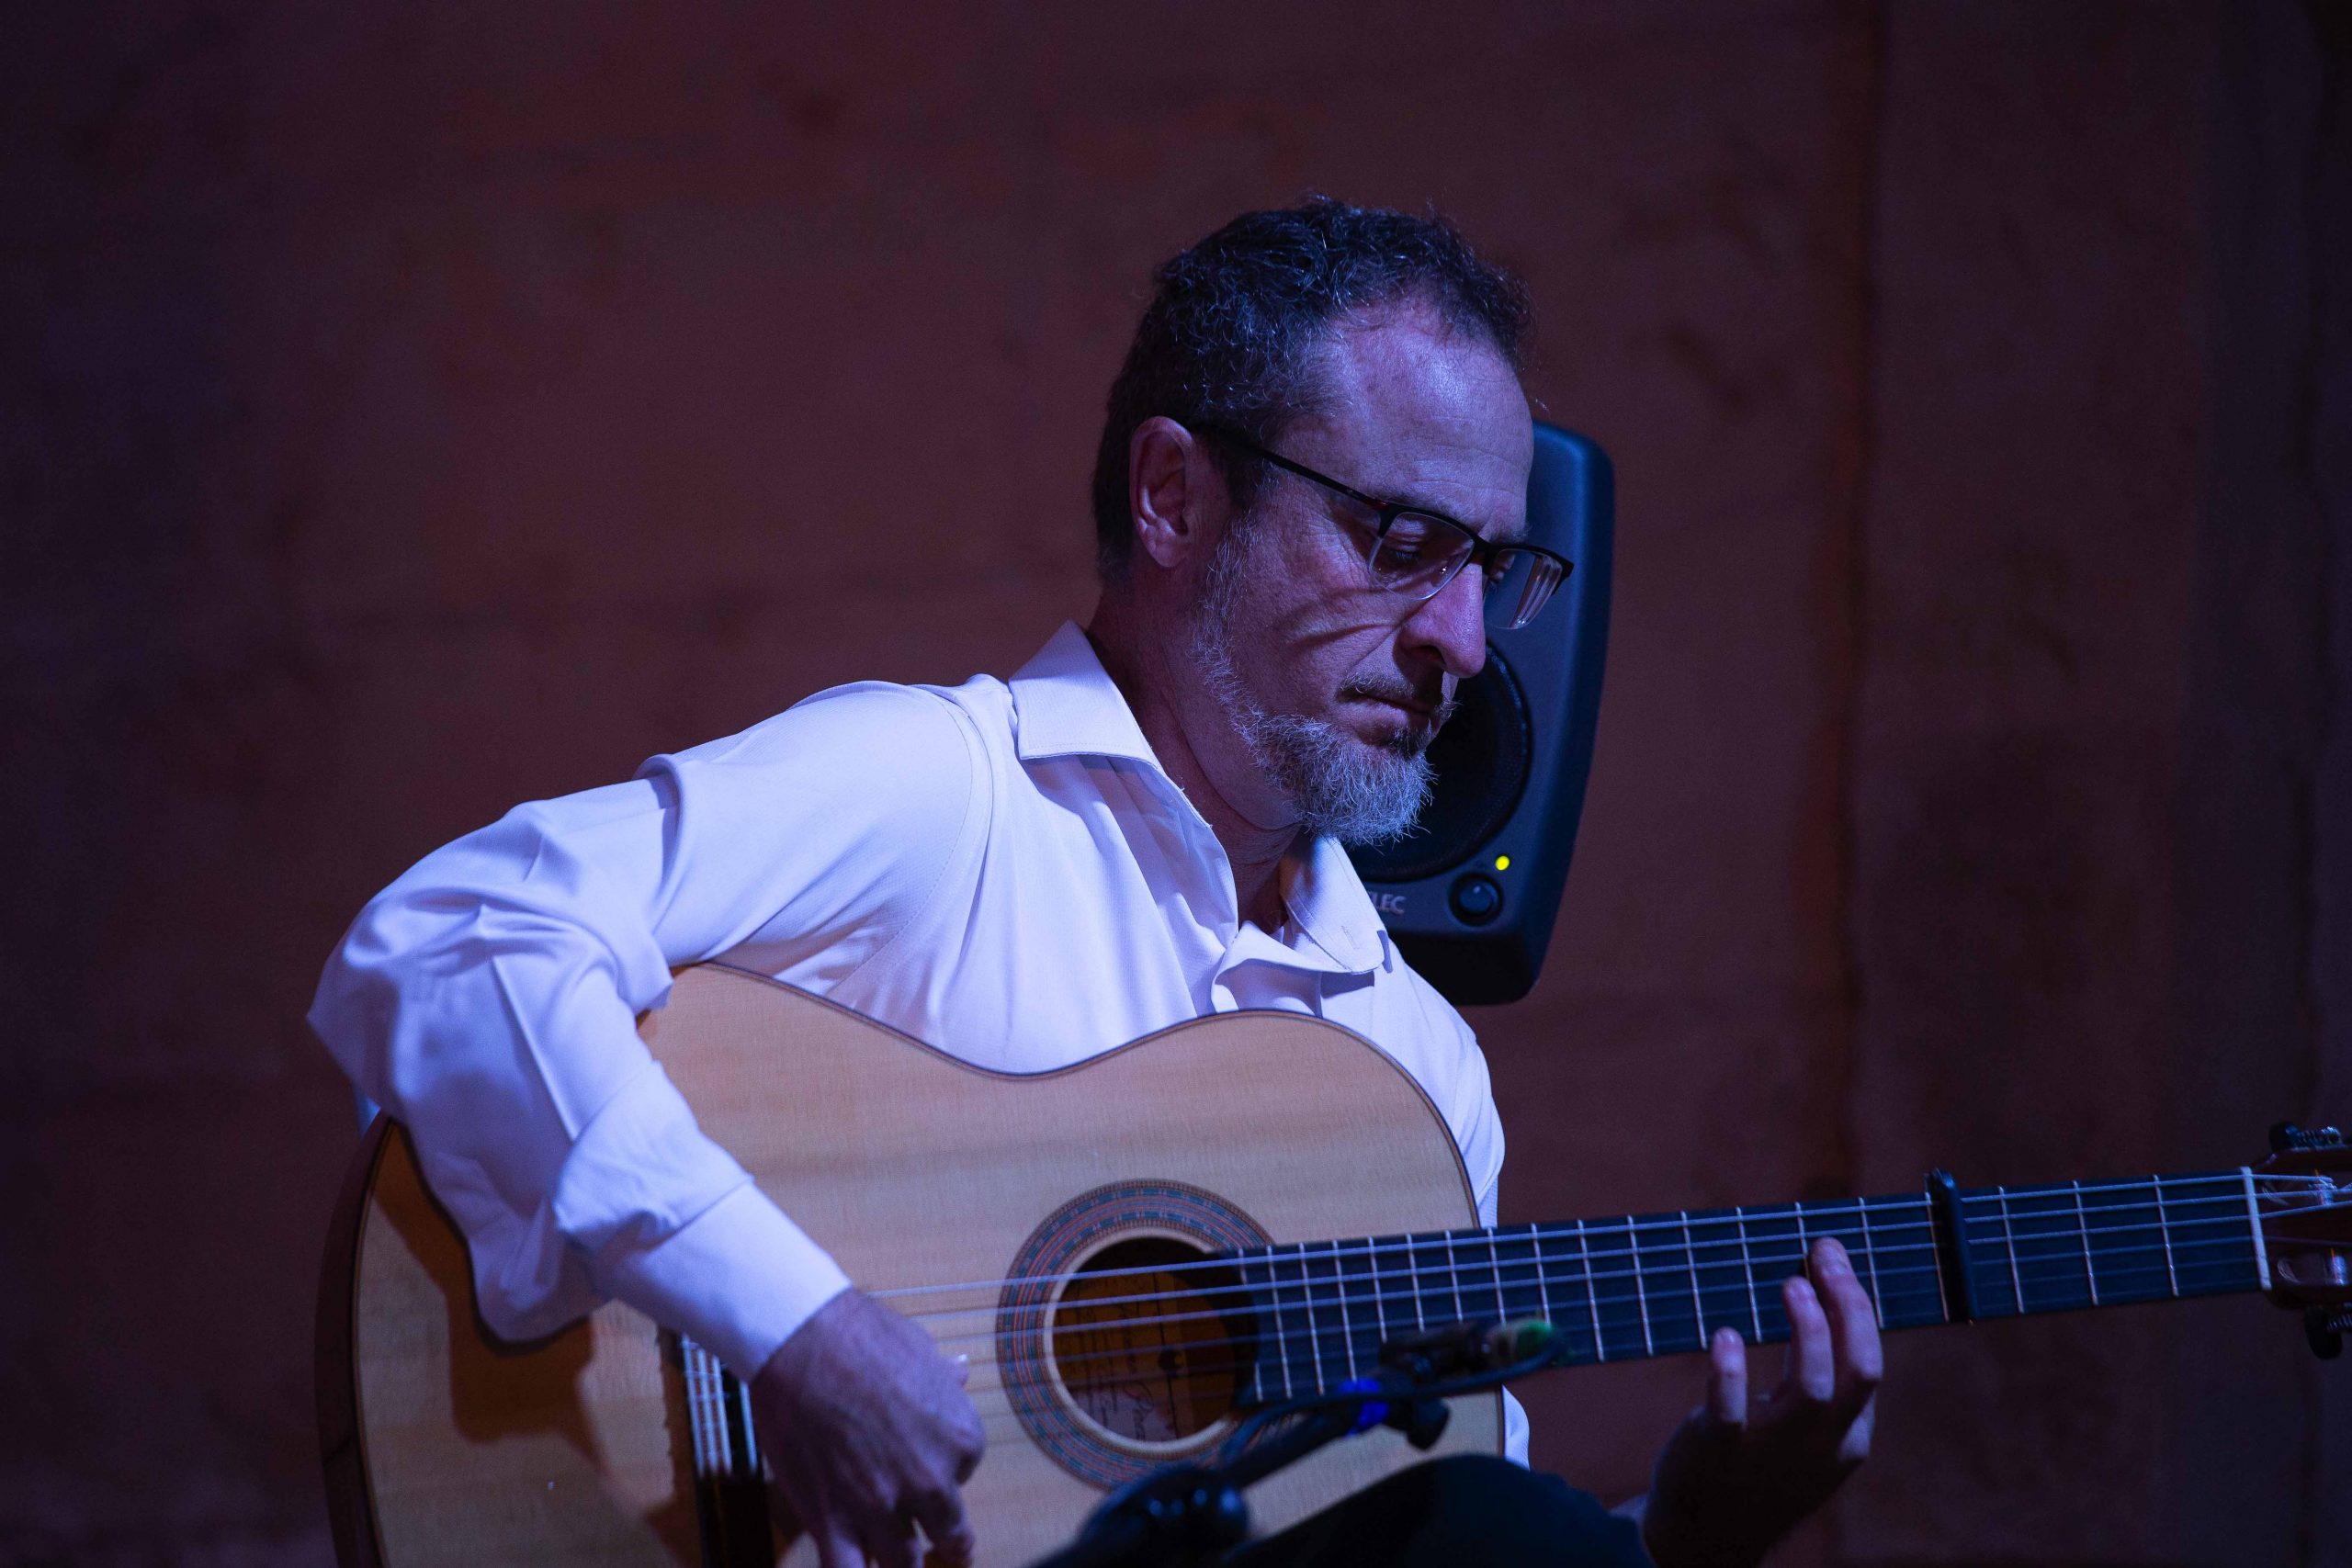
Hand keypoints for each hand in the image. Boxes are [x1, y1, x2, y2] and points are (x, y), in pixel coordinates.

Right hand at [750, 1287, 986, 1567]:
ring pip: (903, 1564)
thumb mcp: (921, 1352)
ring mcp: (881, 1507)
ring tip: (900, 1564)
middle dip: (947, 1540)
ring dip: (903, 1565)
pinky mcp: (833, 1521)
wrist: (804, 1342)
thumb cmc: (863, 1337)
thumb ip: (942, 1380)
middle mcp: (931, 1481)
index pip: (964, 1473)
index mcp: (961, 1439)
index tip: (927, 1464)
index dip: (944, 1470)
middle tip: (948, 1547)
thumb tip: (960, 1372)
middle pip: (947, 1531)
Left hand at [1638, 1237, 1881, 1567]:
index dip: (1855, 1304)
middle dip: (1849, 1307)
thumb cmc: (1759, 1463)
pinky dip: (1730, 1373)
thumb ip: (1818, 1368)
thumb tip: (1821, 1283)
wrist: (1708, 1536)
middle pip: (1858, 1370)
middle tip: (1824, 1255)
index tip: (1829, 1254)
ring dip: (1808, 1331)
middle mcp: (1819, 1443)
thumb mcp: (1804, 1426)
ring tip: (1790, 1284)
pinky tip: (1725, 1336)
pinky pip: (1730, 1413)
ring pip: (1813, 1389)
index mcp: (1846, 1435)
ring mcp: (1771, 1450)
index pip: (1869, 1362)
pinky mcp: (1718, 1452)